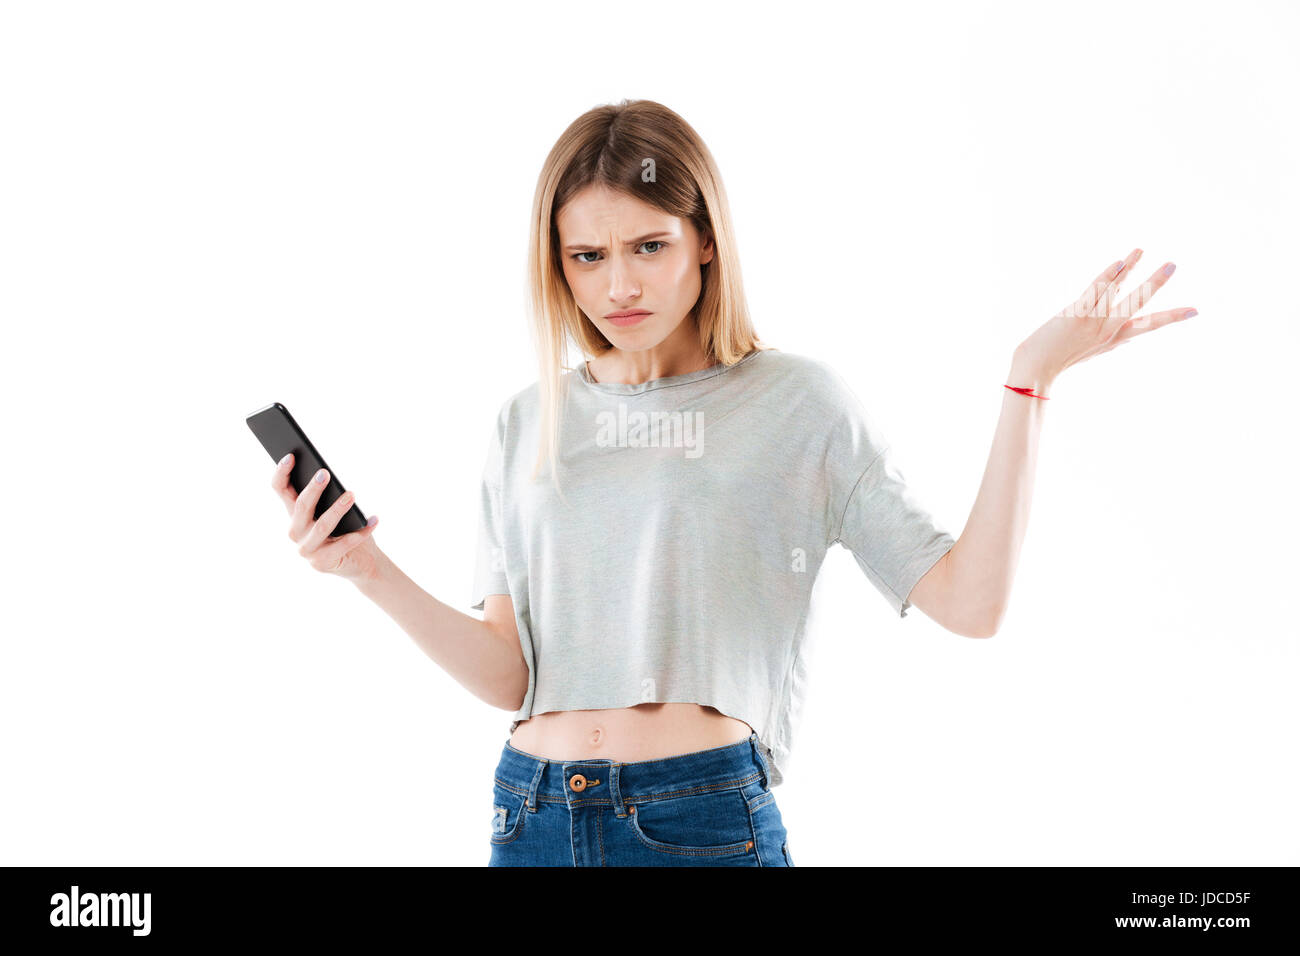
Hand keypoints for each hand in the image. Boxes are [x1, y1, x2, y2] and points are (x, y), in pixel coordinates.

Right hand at [272, 453, 379, 581]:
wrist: (361, 560)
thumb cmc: (348, 527)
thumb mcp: (336, 508)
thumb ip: (330, 495)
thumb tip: (329, 475)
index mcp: (295, 513)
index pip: (280, 490)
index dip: (282, 473)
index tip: (290, 456)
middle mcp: (295, 531)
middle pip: (301, 506)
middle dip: (313, 488)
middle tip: (326, 473)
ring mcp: (306, 549)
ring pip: (322, 525)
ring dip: (338, 509)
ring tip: (352, 495)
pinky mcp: (321, 563)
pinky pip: (342, 544)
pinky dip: (360, 532)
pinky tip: (373, 520)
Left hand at [1015, 248, 1197, 383]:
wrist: (1035, 369)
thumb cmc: (1059, 358)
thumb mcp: (1091, 348)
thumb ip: (1108, 333)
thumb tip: (1124, 325)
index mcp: (1114, 339)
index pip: (1148, 325)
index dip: (1172, 317)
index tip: (1195, 311)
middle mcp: (1107, 331)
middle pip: (1137, 304)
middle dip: (1155, 284)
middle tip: (1173, 266)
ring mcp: (1093, 323)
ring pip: (1116, 292)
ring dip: (1129, 268)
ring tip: (1141, 250)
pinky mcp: (1076, 316)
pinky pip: (1095, 290)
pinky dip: (1108, 275)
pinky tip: (1120, 262)